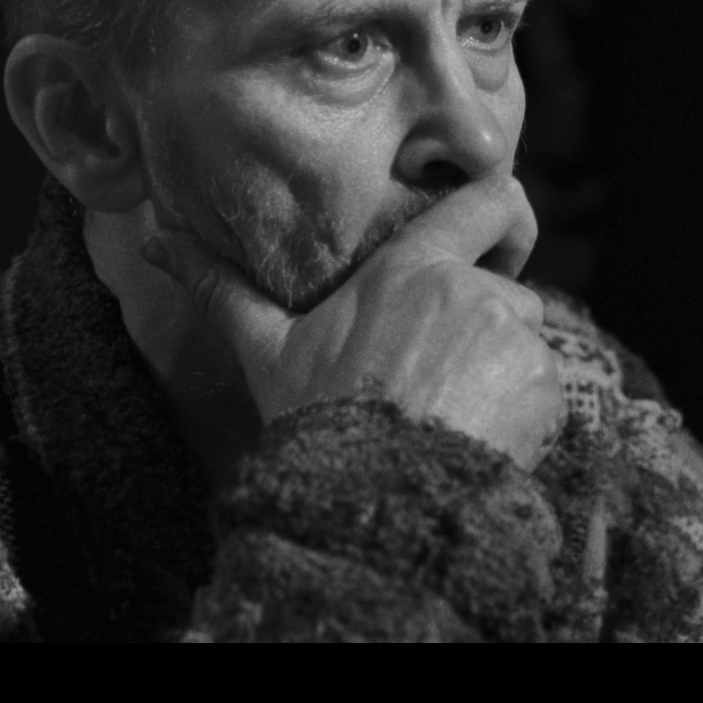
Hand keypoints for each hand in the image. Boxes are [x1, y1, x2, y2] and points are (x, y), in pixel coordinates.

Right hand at [141, 175, 564, 470]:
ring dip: (501, 370)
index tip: (496, 233)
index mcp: (414, 268)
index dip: (501, 210)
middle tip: (437, 372)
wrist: (370, 501)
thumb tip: (157, 239)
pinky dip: (523, 411)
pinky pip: (546, 389)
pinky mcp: (545, 389)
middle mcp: (473, 292)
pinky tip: (474, 436)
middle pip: (507, 287)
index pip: (489, 201)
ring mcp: (513, 340)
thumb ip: (224, 288)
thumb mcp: (267, 348)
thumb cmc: (317, 418)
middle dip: (485, 322)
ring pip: (525, 340)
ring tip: (448, 411)